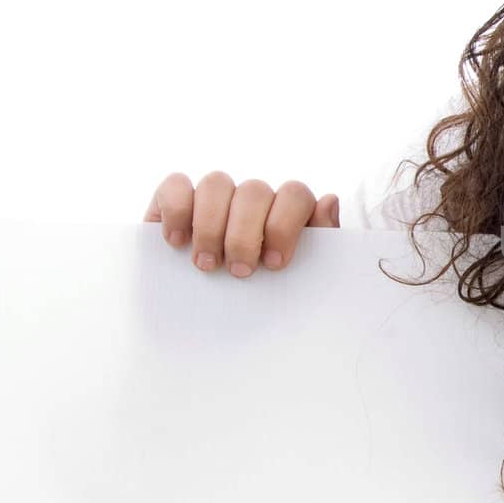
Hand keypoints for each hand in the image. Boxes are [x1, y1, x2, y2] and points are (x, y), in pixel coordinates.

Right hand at [144, 171, 339, 277]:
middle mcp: (252, 197)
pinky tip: (177, 242)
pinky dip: (177, 210)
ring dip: (211, 226)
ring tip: (207, 264)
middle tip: (239, 272)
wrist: (214, 319)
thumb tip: (329, 201)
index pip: (294, 194)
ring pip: (216, 183)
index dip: (284, 225)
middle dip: (245, 235)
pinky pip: (176, 184)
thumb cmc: (266, 294)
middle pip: (254, 191)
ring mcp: (214, 195)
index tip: (274, 264)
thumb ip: (321, 242)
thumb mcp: (299, 275)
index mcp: (287, 211)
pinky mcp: (174, 198)